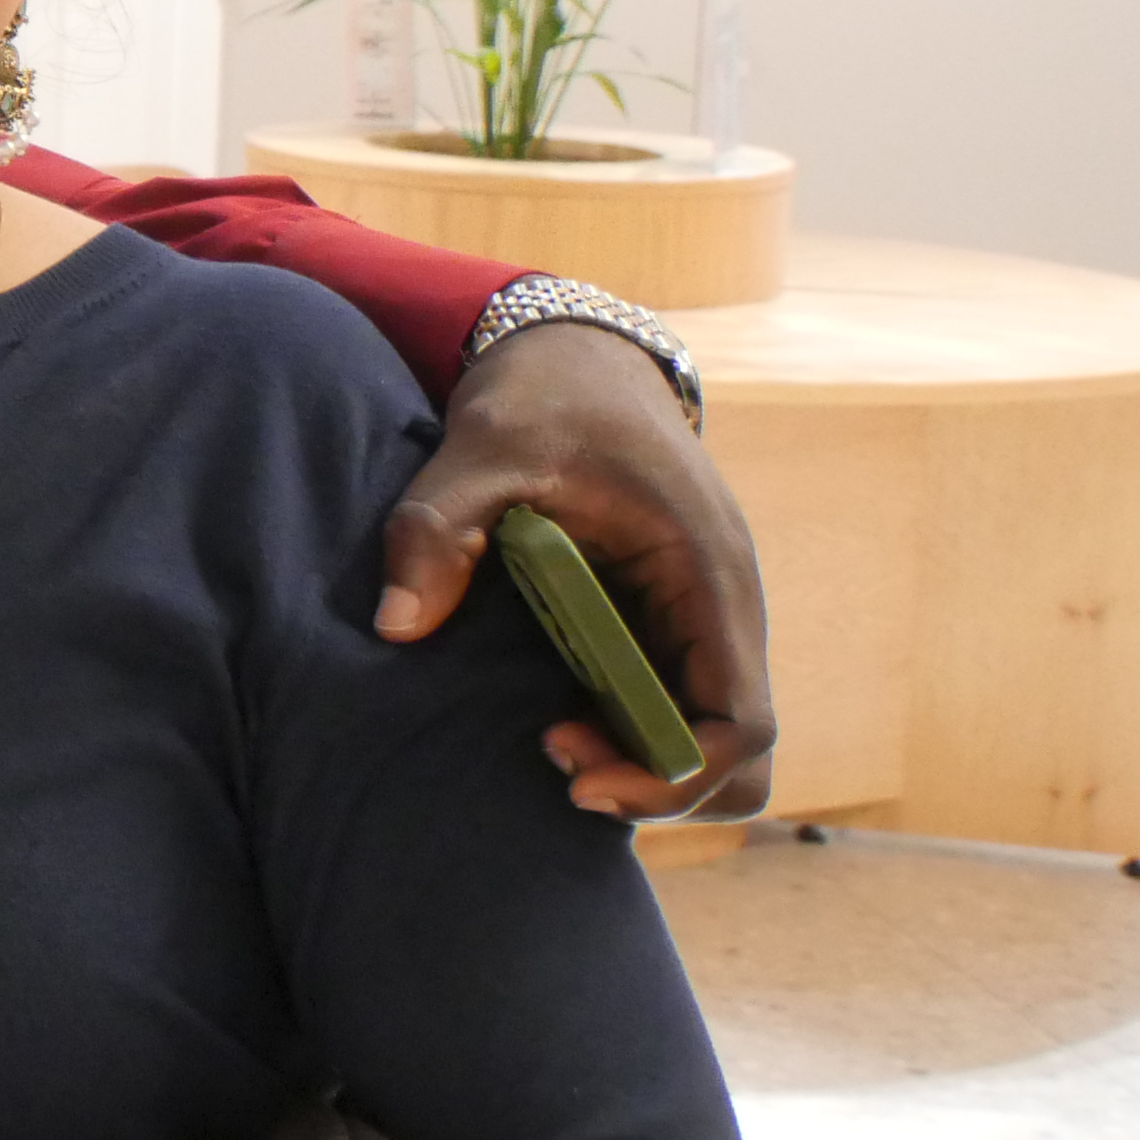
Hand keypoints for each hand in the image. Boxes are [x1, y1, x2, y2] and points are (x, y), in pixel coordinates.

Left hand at [377, 319, 776, 821]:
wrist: (576, 357)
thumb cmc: (544, 397)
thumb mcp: (483, 447)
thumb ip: (440, 529)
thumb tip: (396, 627)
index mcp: (707, 573)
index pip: (743, 719)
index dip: (674, 774)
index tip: (574, 771)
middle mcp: (721, 609)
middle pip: (740, 754)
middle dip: (657, 783)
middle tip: (553, 758)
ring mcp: (698, 620)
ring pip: (708, 739)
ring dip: (639, 764)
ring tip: (546, 741)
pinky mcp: (665, 624)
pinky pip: (671, 707)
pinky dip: (625, 735)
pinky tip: (549, 716)